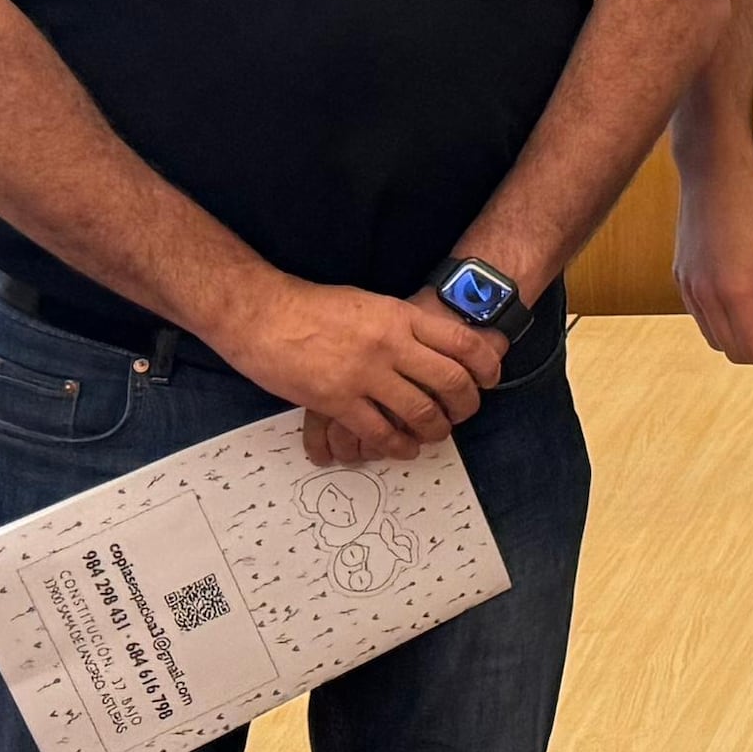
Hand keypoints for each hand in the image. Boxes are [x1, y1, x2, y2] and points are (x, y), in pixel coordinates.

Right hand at [227, 278, 498, 463]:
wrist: (263, 313)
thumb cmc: (312, 306)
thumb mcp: (369, 304)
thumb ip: (400, 325)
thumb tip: (427, 344)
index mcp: (401, 316)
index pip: (462, 343)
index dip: (486, 366)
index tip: (489, 381)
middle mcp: (390, 345)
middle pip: (450, 381)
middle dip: (466, 405)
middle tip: (463, 414)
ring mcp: (364, 374)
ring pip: (420, 412)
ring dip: (434, 430)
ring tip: (433, 435)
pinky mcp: (337, 400)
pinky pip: (379, 432)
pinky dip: (397, 445)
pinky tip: (401, 448)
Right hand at [675, 155, 752, 374]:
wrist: (714, 174)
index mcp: (735, 292)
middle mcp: (706, 297)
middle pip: (735, 351)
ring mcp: (689, 289)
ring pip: (716, 339)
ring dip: (744, 343)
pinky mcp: (682, 279)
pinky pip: (702, 320)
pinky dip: (724, 327)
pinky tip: (745, 311)